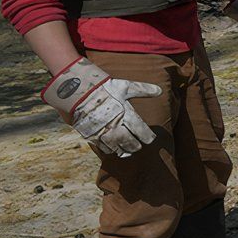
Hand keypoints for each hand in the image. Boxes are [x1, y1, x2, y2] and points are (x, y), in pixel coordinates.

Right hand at [42, 58, 159, 156]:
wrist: (78, 90)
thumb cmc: (104, 88)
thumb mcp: (125, 87)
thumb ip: (143, 90)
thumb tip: (160, 91)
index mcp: (124, 111)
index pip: (140, 129)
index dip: (147, 136)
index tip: (151, 139)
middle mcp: (114, 123)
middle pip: (128, 140)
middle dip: (135, 145)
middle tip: (138, 147)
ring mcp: (101, 129)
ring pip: (116, 146)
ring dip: (123, 150)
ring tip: (128, 151)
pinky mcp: (90, 133)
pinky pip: (101, 146)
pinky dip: (109, 149)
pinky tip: (113, 149)